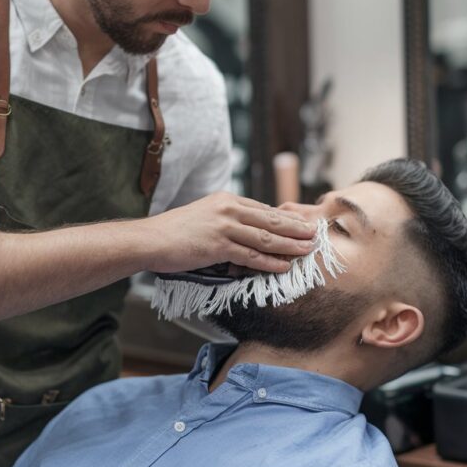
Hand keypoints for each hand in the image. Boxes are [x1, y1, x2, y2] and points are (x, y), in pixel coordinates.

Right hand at [146, 192, 316, 273]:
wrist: (151, 239)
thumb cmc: (175, 232)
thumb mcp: (205, 216)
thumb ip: (227, 219)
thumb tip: (248, 228)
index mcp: (226, 200)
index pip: (263, 209)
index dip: (285, 219)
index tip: (302, 225)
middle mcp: (228, 209)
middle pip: (270, 220)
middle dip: (296, 229)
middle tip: (316, 235)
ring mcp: (224, 226)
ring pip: (265, 237)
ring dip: (290, 245)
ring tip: (308, 251)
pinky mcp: (218, 245)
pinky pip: (250, 255)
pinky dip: (269, 262)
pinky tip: (284, 266)